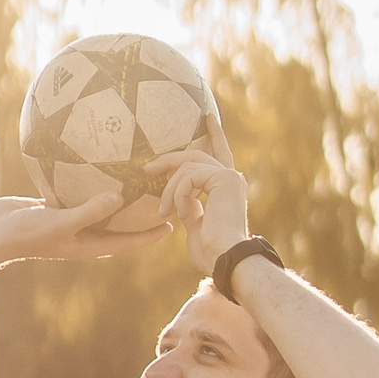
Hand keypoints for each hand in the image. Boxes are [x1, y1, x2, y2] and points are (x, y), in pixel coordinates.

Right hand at [0, 187, 164, 266]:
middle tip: (162, 196)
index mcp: (89, 245)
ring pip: (100, 208)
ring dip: (116, 196)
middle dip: (140, 214)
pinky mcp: (56, 206)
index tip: (175, 223)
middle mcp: (83, 234)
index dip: (151, 234)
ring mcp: (69, 220)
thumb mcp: (60, 221)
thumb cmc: (26, 233)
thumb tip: (120, 197)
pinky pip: (79, 194)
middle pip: (120, 225)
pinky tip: (96, 163)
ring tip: (136, 177)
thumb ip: (89, 210)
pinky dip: (89, 183)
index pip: (129, 241)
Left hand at [149, 147, 248, 277]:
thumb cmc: (211, 252)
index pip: (219, 154)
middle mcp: (231, 178)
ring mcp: (229, 176)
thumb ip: (190, 207)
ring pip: (188, 165)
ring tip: (163, 211)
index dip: (215, 135)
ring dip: (169, 188)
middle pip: (196, 155)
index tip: (208, 118)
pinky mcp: (224, 178)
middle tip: (147, 168)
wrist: (225, 259)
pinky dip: (178, 192)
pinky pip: (189, 175)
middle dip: (169, 160)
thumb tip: (182, 200)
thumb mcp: (195, 225)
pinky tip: (177, 211)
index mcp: (226, 188)